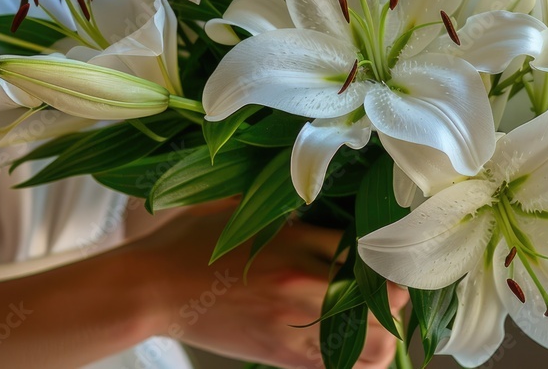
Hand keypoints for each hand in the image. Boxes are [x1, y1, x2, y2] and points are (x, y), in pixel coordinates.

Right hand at [131, 200, 407, 367]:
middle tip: (394, 293)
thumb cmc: (191, 241)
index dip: (385, 256)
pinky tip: (360, 349)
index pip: (363, 250)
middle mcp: (299, 282)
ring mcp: (290, 321)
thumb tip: (321, 196)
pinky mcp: (278, 353)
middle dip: (396, 297)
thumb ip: (283, 205)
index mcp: (293, 239)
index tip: (390, 256)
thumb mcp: (240, 206)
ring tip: (383, 326)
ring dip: (385, 335)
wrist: (151, 289)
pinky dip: (356, 359)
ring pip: (367, 341)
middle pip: (378, 297)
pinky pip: (334, 364)